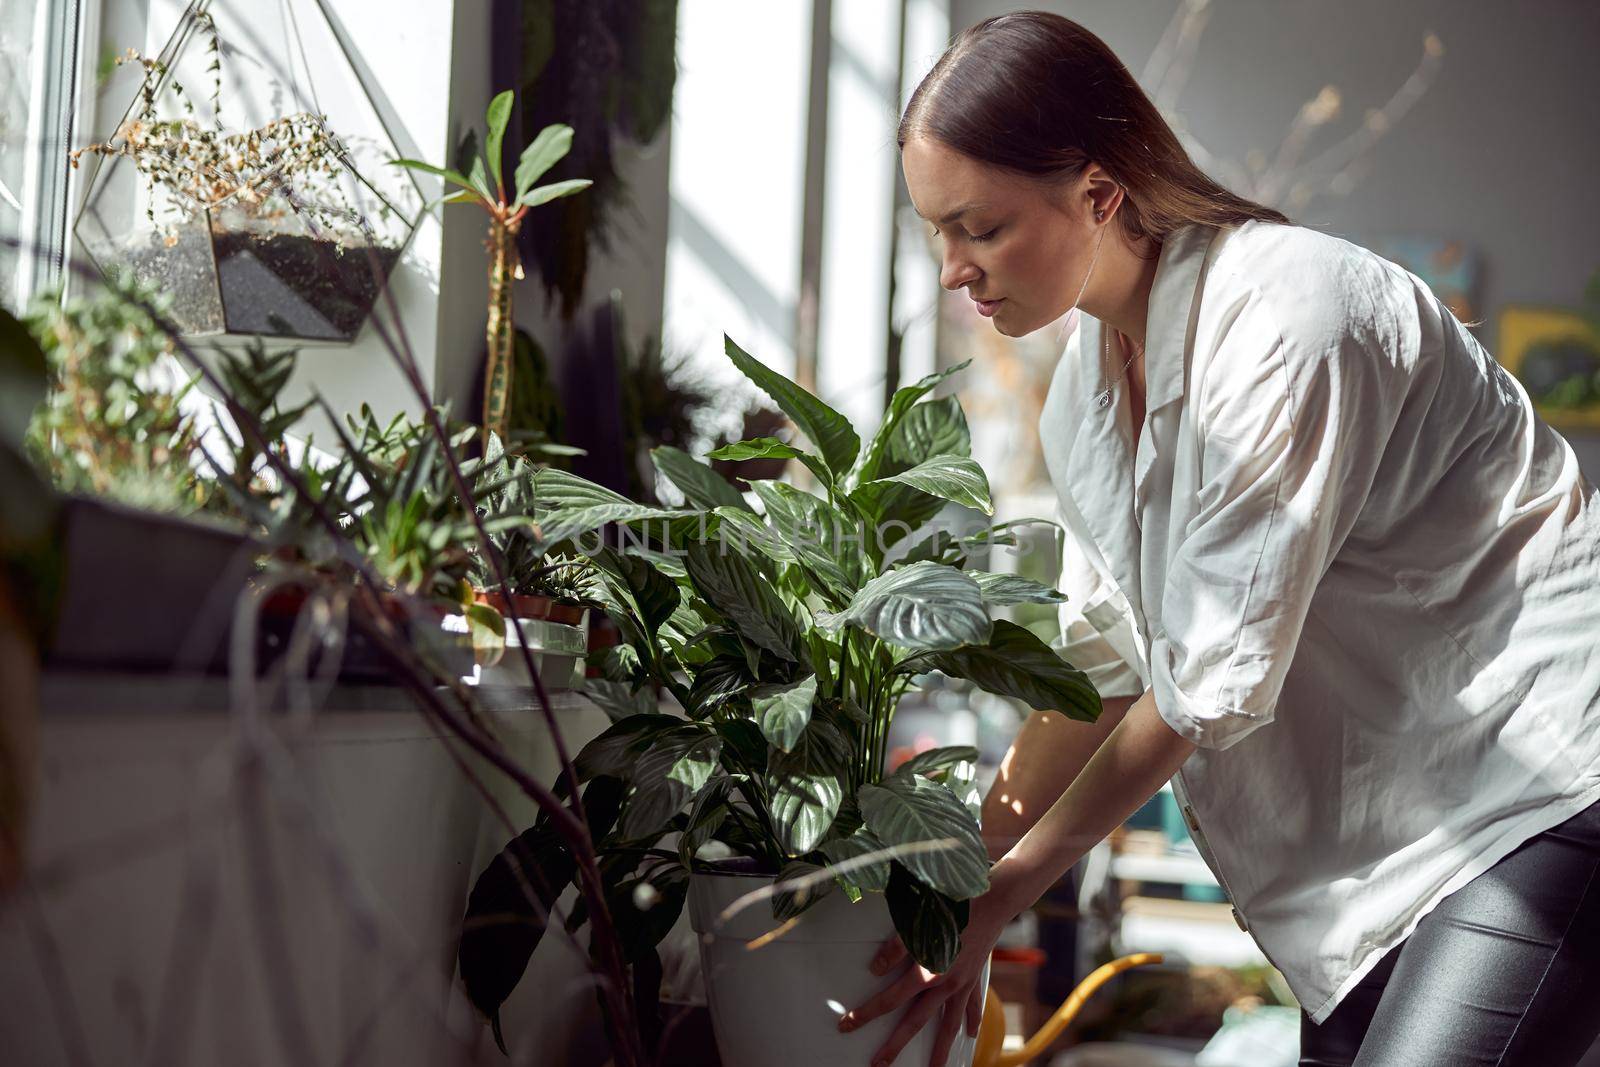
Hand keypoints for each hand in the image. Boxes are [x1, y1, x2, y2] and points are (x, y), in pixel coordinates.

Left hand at [836, 890, 1010, 1066]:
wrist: (993, 902)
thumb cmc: (952, 908)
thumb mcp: (917, 923)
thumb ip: (895, 949)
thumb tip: (875, 970)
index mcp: (926, 973)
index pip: (889, 1000)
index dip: (866, 1014)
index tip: (847, 1025)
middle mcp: (944, 985)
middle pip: (915, 1022)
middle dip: (895, 1046)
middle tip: (878, 1065)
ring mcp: (962, 985)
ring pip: (948, 1025)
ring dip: (940, 1049)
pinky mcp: (975, 979)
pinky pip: (973, 1007)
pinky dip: (973, 1022)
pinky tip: (970, 1035)